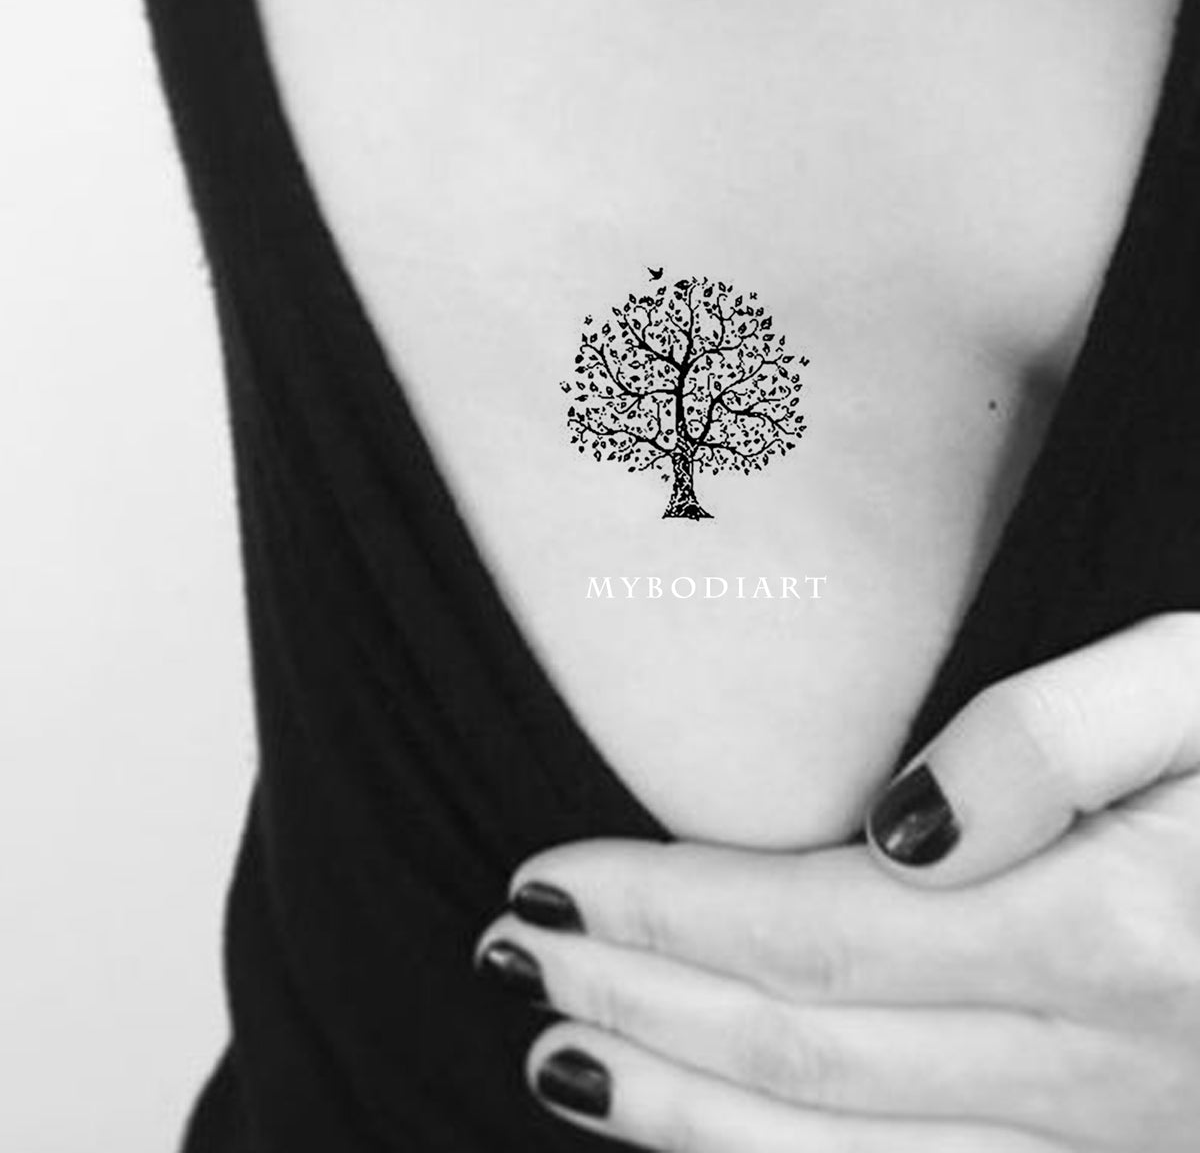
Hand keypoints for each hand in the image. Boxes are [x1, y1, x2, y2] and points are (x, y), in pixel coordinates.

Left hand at [473, 612, 1199, 1149]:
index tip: (547, 880)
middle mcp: (1103, 1071)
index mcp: (1108, 934)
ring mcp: (1124, 1145)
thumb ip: (1063, 741)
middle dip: (640, 1008)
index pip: (815, 938)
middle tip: (512, 958)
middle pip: (807, 1059)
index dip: (664, 913)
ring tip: (567, 1063)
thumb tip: (900, 819)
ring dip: (688, 1120)